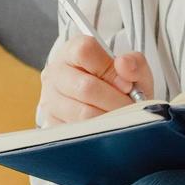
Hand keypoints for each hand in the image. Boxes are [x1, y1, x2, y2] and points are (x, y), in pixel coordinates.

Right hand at [38, 36, 152, 124]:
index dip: (109, 69)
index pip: (84, 52)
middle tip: (130, 106)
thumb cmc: (116, 82)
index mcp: (72, 51)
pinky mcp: (52, 124)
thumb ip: (133, 62)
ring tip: (122, 117)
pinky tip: (108, 127)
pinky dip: (99, 132)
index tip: (126, 84)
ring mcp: (50, 100)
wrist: (104, 102)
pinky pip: (78, 132)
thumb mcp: (131, 68)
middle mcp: (56, 73)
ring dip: (110, 118)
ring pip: (83, 114)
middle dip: (115, 100)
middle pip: (85, 87)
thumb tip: (124, 64)